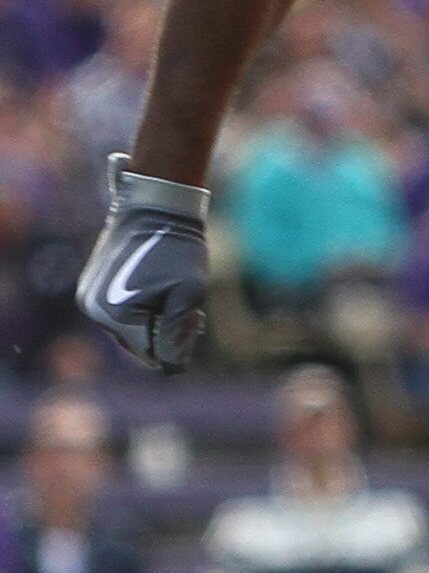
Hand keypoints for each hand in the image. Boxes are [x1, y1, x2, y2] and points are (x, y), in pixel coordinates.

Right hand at [75, 154, 209, 372]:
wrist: (152, 204)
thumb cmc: (176, 248)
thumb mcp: (189, 295)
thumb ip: (179, 336)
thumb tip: (171, 368)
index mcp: (119, 317)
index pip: (157, 358)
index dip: (182, 345)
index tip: (196, 319)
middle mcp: (95, 313)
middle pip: (141, 349)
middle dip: (167, 336)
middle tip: (191, 312)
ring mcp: (89, 300)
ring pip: (130, 333)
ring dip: (154, 324)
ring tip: (176, 299)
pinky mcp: (90, 289)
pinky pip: (118, 316)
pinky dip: (140, 311)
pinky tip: (158, 292)